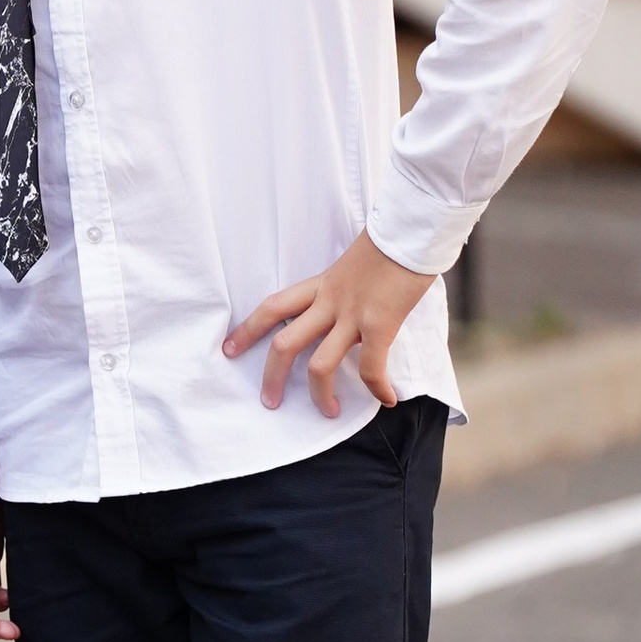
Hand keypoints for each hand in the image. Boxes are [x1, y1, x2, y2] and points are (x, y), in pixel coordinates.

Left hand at [224, 229, 435, 416]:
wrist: (411, 229)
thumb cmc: (389, 245)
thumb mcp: (353, 265)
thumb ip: (343, 290)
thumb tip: (347, 311)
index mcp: (320, 284)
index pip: (273, 307)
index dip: (247, 330)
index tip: (229, 349)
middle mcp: (329, 301)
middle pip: (284, 343)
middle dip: (272, 376)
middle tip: (268, 400)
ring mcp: (353, 314)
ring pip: (320, 364)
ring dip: (320, 394)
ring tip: (326, 412)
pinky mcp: (380, 324)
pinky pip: (371, 367)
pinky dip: (377, 388)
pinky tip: (386, 399)